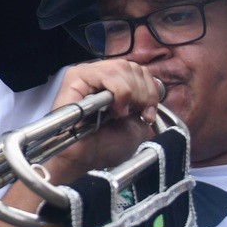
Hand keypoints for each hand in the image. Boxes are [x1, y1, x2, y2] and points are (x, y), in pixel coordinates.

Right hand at [35, 61, 163, 186]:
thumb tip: (148, 94)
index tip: (148, 114)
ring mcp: (87, 75)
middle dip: (142, 92)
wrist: (85, 159)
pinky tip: (114, 109)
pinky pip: (107, 74)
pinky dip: (119, 92)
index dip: (150, 90)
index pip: (139, 71)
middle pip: (132, 66)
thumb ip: (144, 105)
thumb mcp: (136, 125)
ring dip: (131, 92)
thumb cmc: (104, 146)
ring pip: (121, 68)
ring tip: (122, 113)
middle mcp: (99, 76)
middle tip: (136, 112)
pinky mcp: (76, 78)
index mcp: (113, 85)